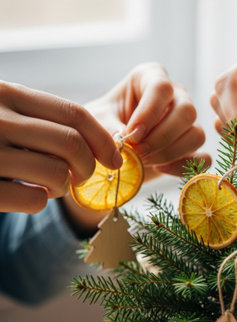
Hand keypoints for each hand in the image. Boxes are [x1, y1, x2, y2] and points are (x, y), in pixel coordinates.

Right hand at [0, 81, 121, 213]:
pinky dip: (40, 202)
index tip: (115, 159)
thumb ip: (45, 120)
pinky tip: (26, 194)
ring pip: (56, 175)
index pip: (75, 114)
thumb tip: (105, 146)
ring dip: (63, 187)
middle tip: (82, 177)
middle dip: (88, 167)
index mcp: (8, 94)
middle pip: (72, 145)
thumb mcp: (7, 111)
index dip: (104, 140)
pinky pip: (33, 200)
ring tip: (48, 184)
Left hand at [63, 63, 209, 231]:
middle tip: (137, 153)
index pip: (163, 87)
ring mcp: (186, 123)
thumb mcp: (97, 122)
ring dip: (170, 152)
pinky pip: (203, 158)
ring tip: (144, 161)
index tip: (131, 134)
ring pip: (196, 135)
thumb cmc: (101, 125)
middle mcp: (175, 96)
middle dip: (161, 137)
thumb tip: (125, 144)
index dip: (149, 112)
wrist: (106, 146)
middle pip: (187, 111)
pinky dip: (182, 166)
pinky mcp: (192, 148)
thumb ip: (109, 128)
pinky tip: (159, 169)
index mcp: (150, 78)